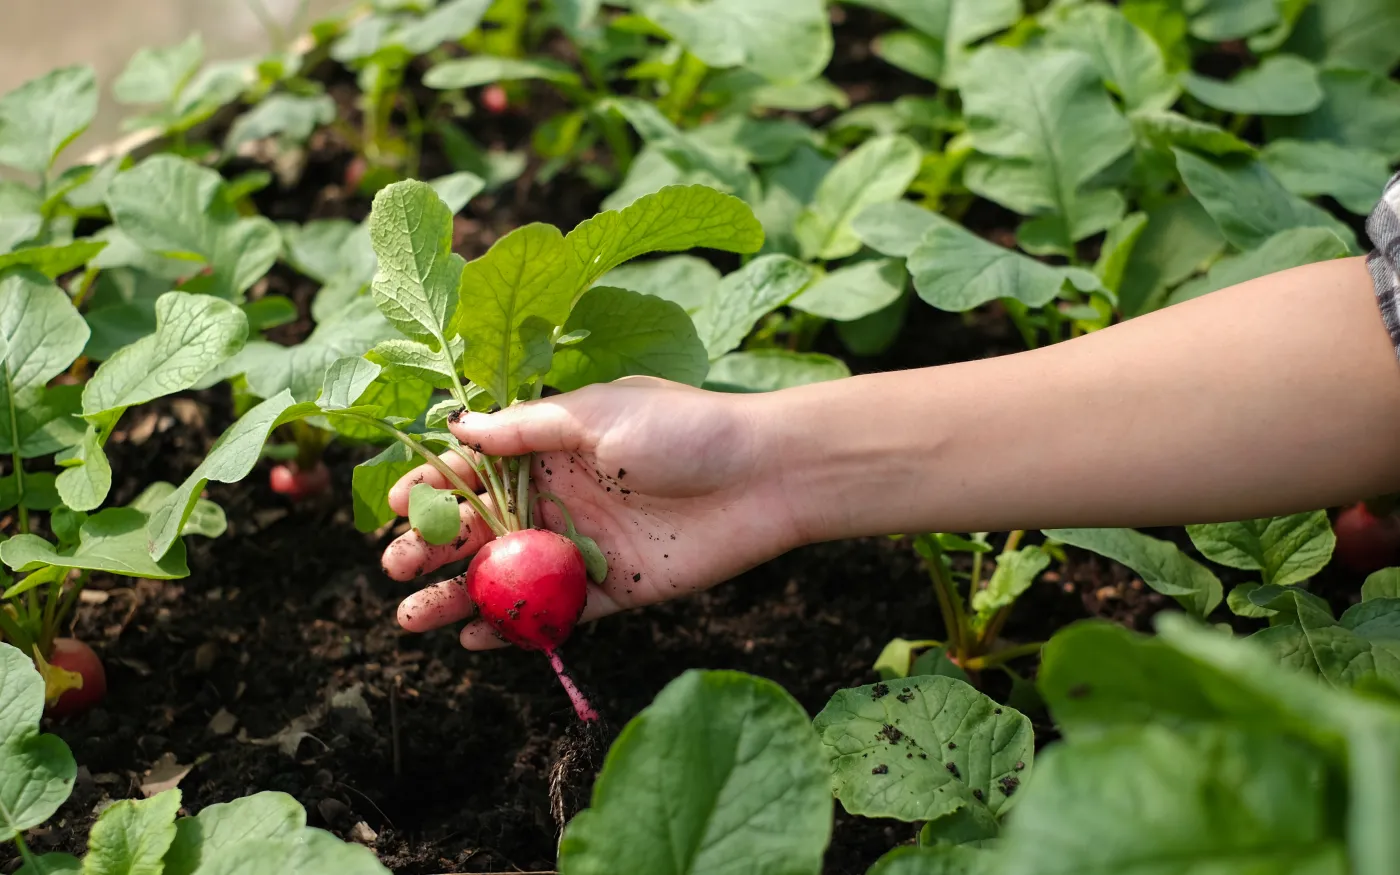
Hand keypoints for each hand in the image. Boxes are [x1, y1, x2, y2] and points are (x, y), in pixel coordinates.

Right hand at [380, 378, 802, 648]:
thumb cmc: (685, 429)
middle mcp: (564, 496)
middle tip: (395, 570)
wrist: (766, 475)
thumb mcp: (597, 414)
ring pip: (510, 576)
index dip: (433, 487)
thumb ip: (527, 430)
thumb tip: (457, 427)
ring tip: (412, 619)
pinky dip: (518, 627)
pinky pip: (558, 614)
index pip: (479, 468)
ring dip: (461, 597)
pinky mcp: (616, 588)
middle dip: (433, 548)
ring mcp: (587, 545)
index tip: (391, 508)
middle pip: (484, 528)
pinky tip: (478, 639)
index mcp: (555, 447)